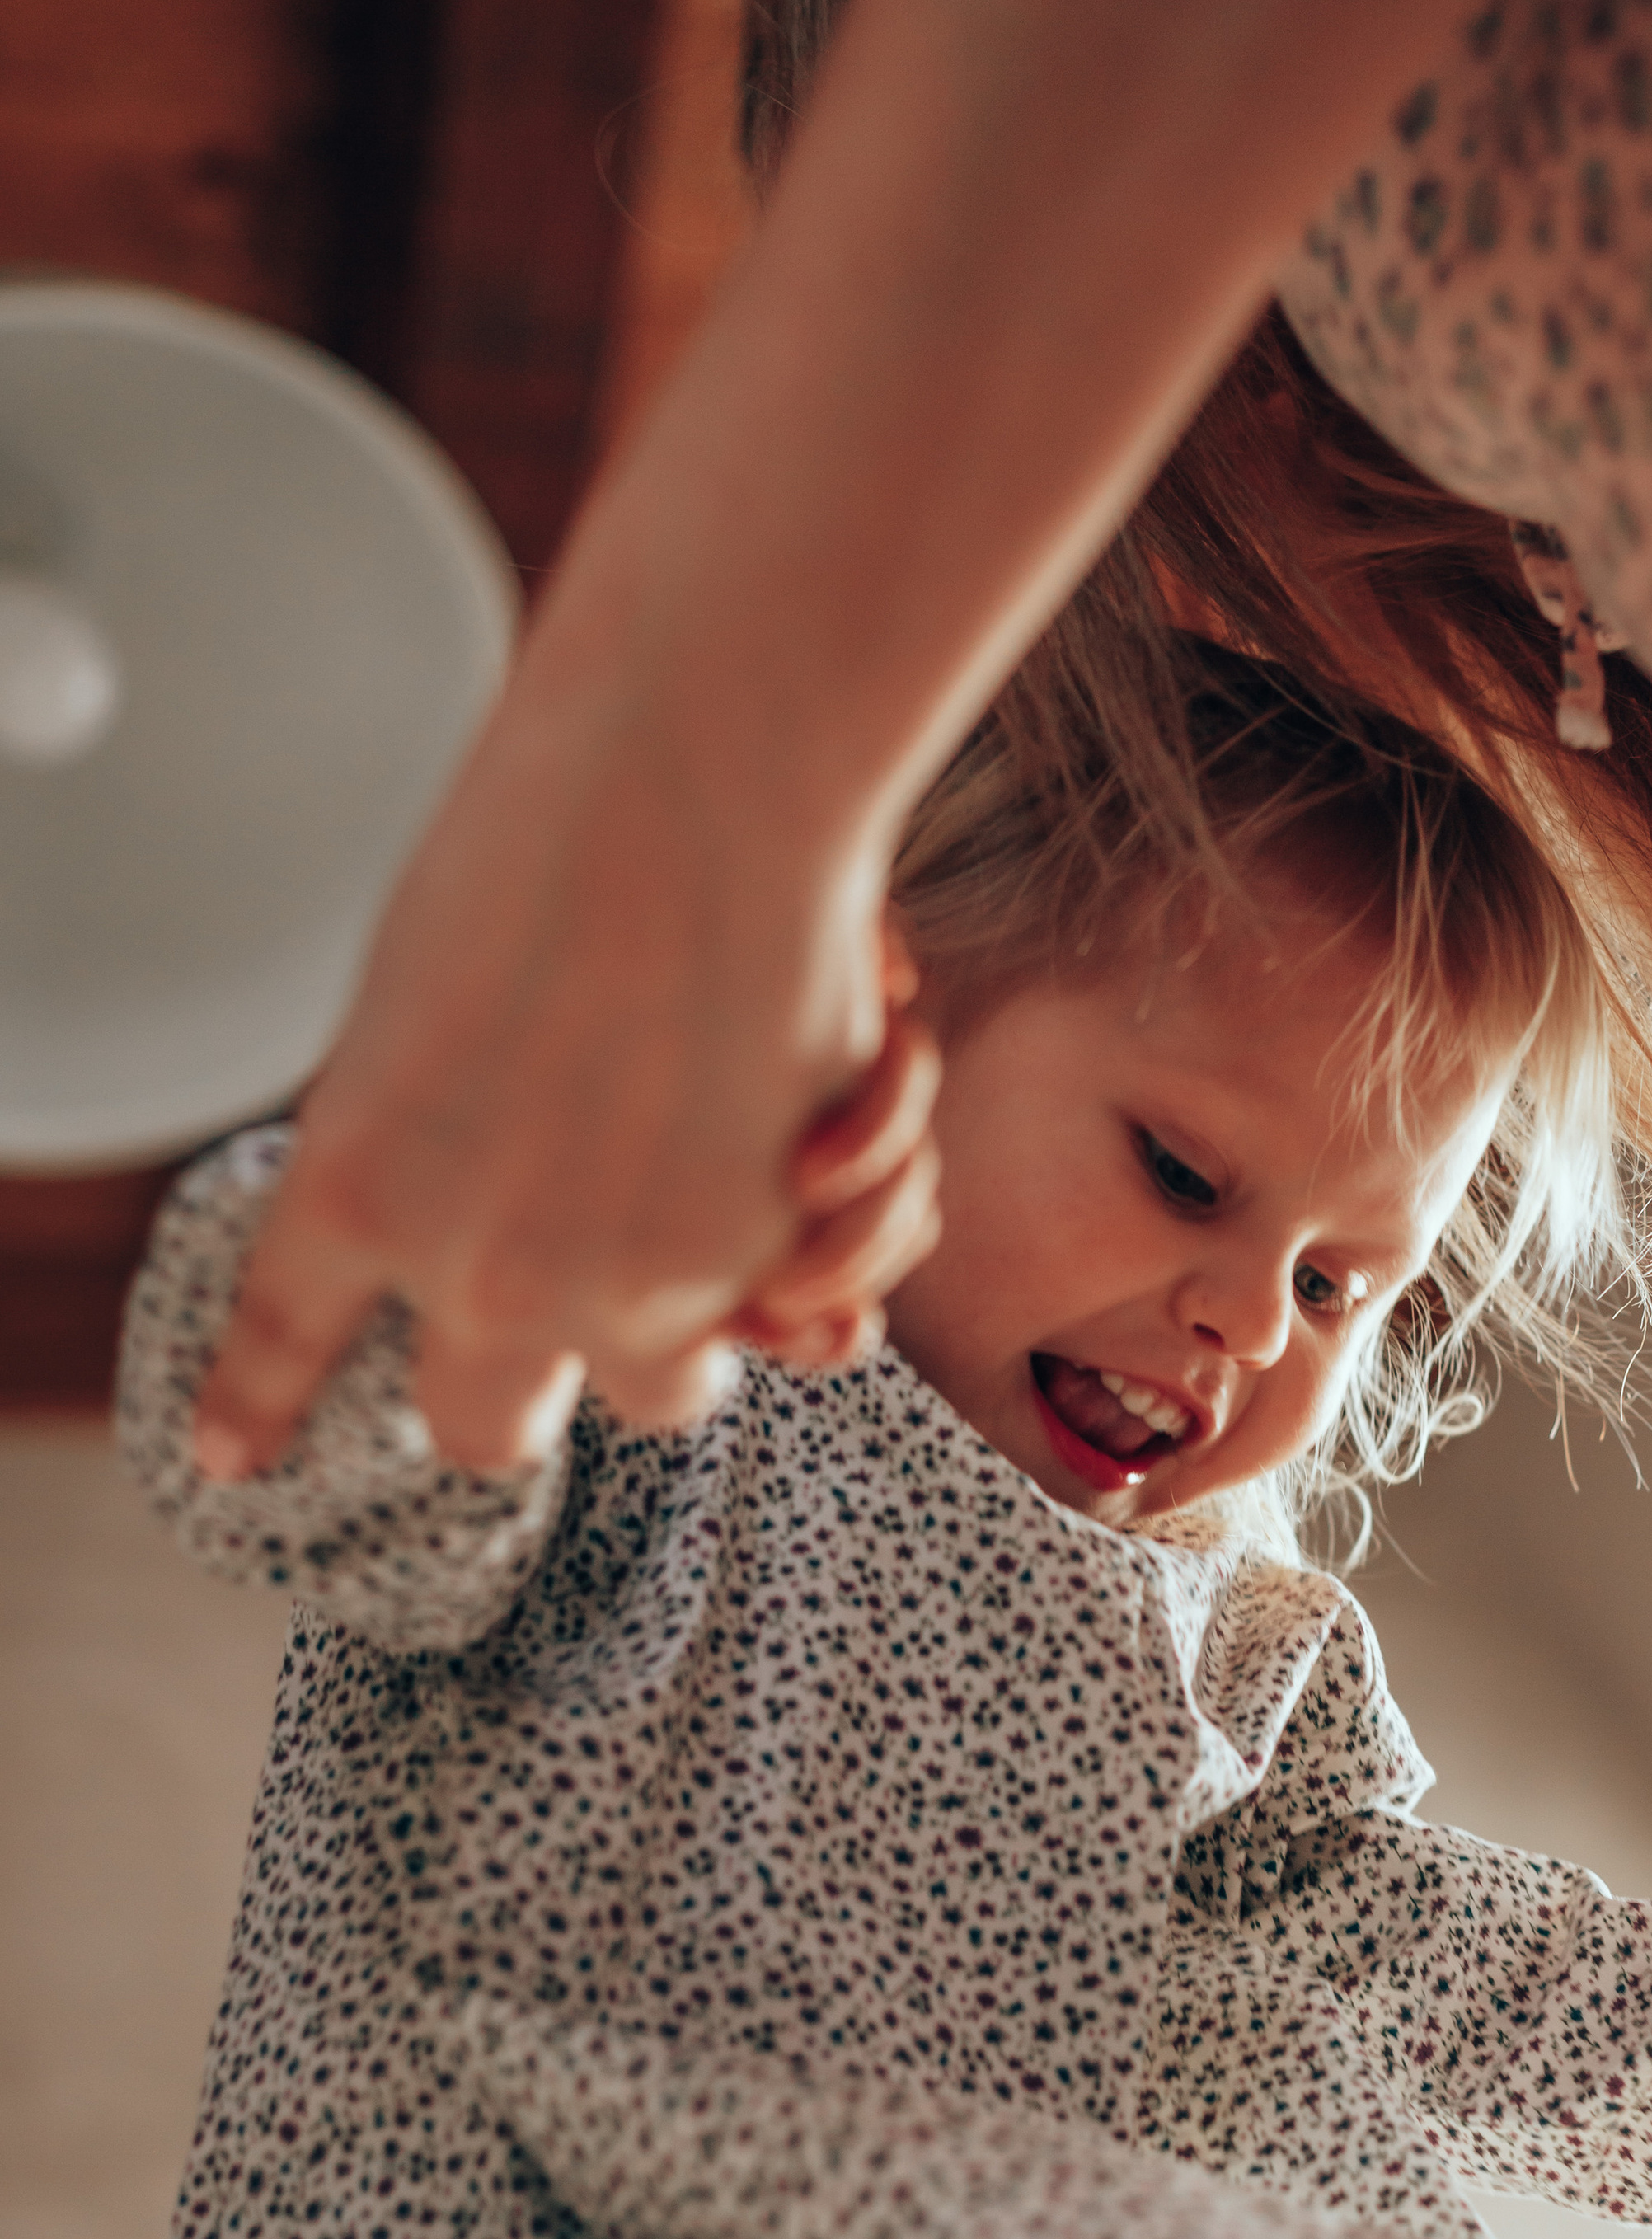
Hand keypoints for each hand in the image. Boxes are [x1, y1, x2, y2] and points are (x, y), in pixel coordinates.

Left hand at [189, 578, 931, 1479]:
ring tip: (725, 1229)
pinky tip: (832, 1143)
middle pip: (482, 1426)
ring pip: (657, 1397)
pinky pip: (804, 1323)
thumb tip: (531, 1236)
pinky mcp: (759, 1267)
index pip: (283, 1331)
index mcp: (354, 1184)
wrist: (698, 780)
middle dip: (522, 1394)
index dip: (254, 1405)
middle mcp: (482, 1270)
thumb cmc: (559, 838)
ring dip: (688, 1334)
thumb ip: (440, 1136)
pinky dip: (830, 1244)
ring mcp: (625, 1287)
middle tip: (559, 1326)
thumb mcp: (427, 1001)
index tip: (233, 1459)